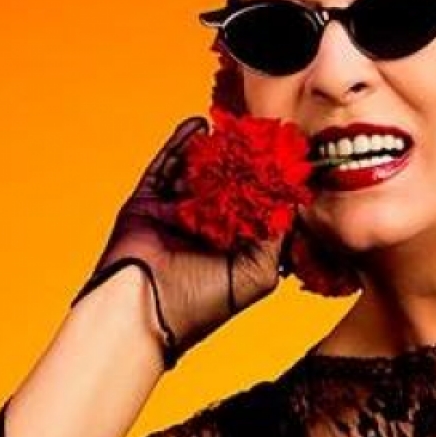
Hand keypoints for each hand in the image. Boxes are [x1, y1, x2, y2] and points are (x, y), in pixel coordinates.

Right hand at [70, 117, 284, 370]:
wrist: (143, 312)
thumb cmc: (200, 304)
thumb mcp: (256, 274)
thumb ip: (276, 238)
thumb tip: (291, 204)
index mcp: (229, 244)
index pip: (252, 202)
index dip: (266, 179)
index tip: (283, 153)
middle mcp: (203, 225)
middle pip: (225, 180)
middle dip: (240, 157)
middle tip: (256, 130)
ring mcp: (174, 211)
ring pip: (195, 170)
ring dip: (212, 148)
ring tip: (230, 124)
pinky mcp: (147, 201)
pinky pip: (164, 165)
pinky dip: (179, 144)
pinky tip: (197, 125)